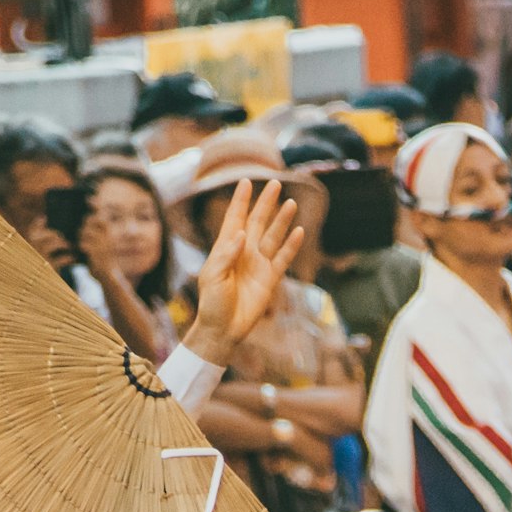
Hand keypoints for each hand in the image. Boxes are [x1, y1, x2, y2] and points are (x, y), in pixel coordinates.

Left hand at [182, 181, 307, 367]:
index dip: (240, 200)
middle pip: (257, 221)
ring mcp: (258, 264)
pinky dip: (291, 245)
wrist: (223, 329)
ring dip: (281, 220)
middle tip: (275, 183)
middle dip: (265, 203)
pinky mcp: (270, 279)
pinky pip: (283, 258)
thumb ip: (226, 254)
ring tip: (290, 203)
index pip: (235, 218)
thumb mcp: (213, 277)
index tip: (246, 181)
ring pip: (273, 236)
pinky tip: (299, 231)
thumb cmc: (211, 303)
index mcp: (226, 248)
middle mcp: (244, 252)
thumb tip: (242, 234)